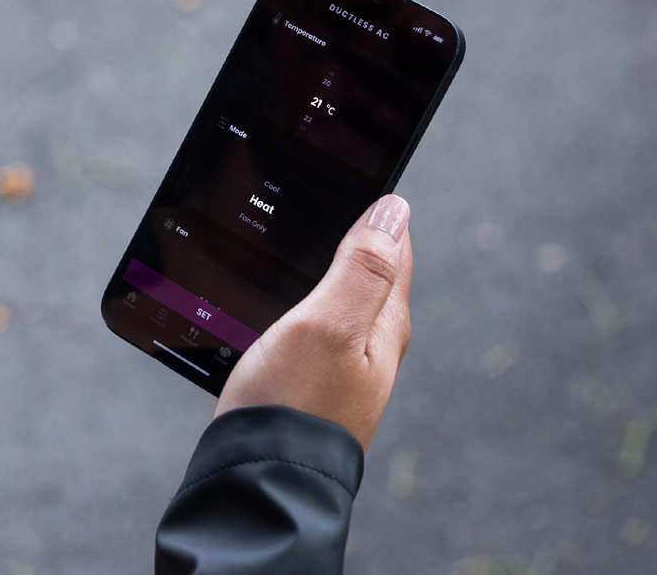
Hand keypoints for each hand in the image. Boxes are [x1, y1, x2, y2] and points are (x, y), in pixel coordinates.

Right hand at [216, 194, 413, 449]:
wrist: (261, 480)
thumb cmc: (294, 404)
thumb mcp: (329, 324)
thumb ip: (362, 267)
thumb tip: (395, 209)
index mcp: (386, 322)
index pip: (395, 244)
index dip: (374, 208)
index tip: (346, 175)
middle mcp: (372, 343)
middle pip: (366, 269)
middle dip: (345, 234)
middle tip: (313, 202)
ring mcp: (342, 365)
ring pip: (335, 297)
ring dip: (318, 268)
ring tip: (292, 241)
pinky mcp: (310, 381)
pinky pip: (312, 325)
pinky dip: (297, 302)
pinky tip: (273, 300)